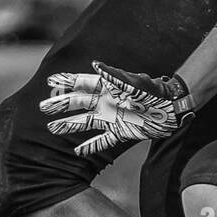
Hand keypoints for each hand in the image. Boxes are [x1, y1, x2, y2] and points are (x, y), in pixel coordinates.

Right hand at [41, 61, 195, 157]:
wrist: (173, 108)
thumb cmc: (154, 91)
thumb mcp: (134, 83)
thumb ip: (114, 76)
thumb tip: (94, 64)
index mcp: (109, 87)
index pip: (83, 83)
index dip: (66, 81)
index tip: (50, 81)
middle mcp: (107, 102)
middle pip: (79, 103)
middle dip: (61, 105)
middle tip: (43, 107)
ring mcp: (112, 118)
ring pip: (85, 122)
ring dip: (69, 125)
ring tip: (52, 128)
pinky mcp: (121, 133)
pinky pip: (102, 141)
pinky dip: (90, 146)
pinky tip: (78, 152)